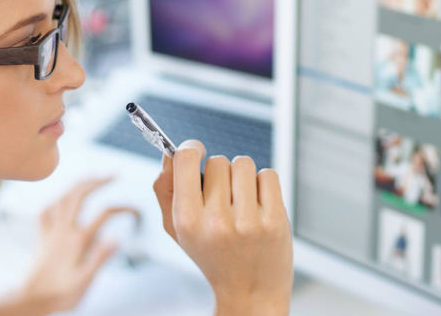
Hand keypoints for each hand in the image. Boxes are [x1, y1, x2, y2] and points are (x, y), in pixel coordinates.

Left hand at [17, 177, 137, 313]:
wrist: (29, 300)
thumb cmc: (59, 295)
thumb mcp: (85, 281)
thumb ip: (100, 258)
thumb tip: (116, 238)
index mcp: (77, 240)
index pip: (105, 213)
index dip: (123, 207)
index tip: (136, 211)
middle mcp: (63, 230)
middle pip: (80, 195)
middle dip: (98, 180)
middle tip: (114, 174)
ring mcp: (51, 231)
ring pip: (63, 197)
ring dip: (78, 184)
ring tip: (92, 178)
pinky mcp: (42, 237)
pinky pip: (46, 210)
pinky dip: (55, 200)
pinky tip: (62, 199)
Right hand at [153, 140, 292, 315]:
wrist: (250, 293)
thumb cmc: (212, 255)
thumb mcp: (177, 230)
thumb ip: (165, 190)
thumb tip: (169, 153)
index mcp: (186, 222)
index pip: (185, 159)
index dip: (191, 148)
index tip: (198, 151)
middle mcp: (216, 222)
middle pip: (218, 161)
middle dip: (220, 173)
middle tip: (222, 197)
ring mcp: (248, 222)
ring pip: (244, 164)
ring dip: (242, 176)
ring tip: (242, 201)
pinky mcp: (275, 221)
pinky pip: (268, 175)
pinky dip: (263, 184)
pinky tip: (259, 205)